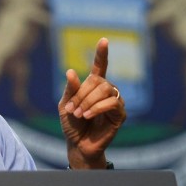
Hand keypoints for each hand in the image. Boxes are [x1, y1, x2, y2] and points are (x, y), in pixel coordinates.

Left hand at [58, 37, 126, 168]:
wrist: (78, 145)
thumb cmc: (71, 125)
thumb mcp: (65, 105)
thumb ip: (70, 90)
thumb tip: (71, 71)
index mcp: (93, 86)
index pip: (100, 66)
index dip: (102, 54)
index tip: (104, 40)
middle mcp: (106, 91)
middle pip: (99, 81)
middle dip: (82, 93)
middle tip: (72, 108)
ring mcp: (115, 102)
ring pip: (106, 90)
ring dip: (89, 101)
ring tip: (79, 114)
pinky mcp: (120, 115)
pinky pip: (112, 103)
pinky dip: (97, 108)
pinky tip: (88, 116)